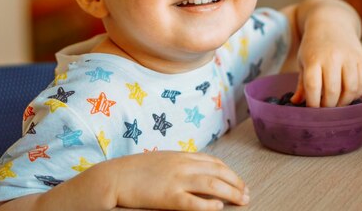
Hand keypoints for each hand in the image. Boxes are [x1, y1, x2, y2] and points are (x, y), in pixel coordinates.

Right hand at [104, 151, 248, 209]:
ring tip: (243, 201)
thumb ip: (179, 164)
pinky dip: (209, 204)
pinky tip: (218, 208)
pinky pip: (194, 201)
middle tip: (247, 194)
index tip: (239, 182)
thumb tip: (196, 172)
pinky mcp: (168, 197)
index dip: (230, 172)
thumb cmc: (135, 171)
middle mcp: (182, 165)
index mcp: (180, 156)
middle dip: (236, 183)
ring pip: (212, 185)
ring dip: (231, 193)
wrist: (114, 177)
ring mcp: (176, 180)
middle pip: (218, 172)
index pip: (214, 161)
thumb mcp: (162, 161)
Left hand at [291, 18, 361, 106]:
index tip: (312, 110)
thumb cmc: (313, 46)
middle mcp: (331, 58)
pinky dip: (356, 94)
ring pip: (350, 89)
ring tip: (337, 104)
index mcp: (313, 59)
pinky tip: (348, 95)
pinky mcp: (361, 58)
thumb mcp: (303, 61)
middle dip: (329, 106)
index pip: (313, 87)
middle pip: (332, 91)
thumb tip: (296, 103)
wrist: (331, 23)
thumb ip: (302, 83)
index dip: (313, 103)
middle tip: (325, 109)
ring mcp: (348, 58)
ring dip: (344, 102)